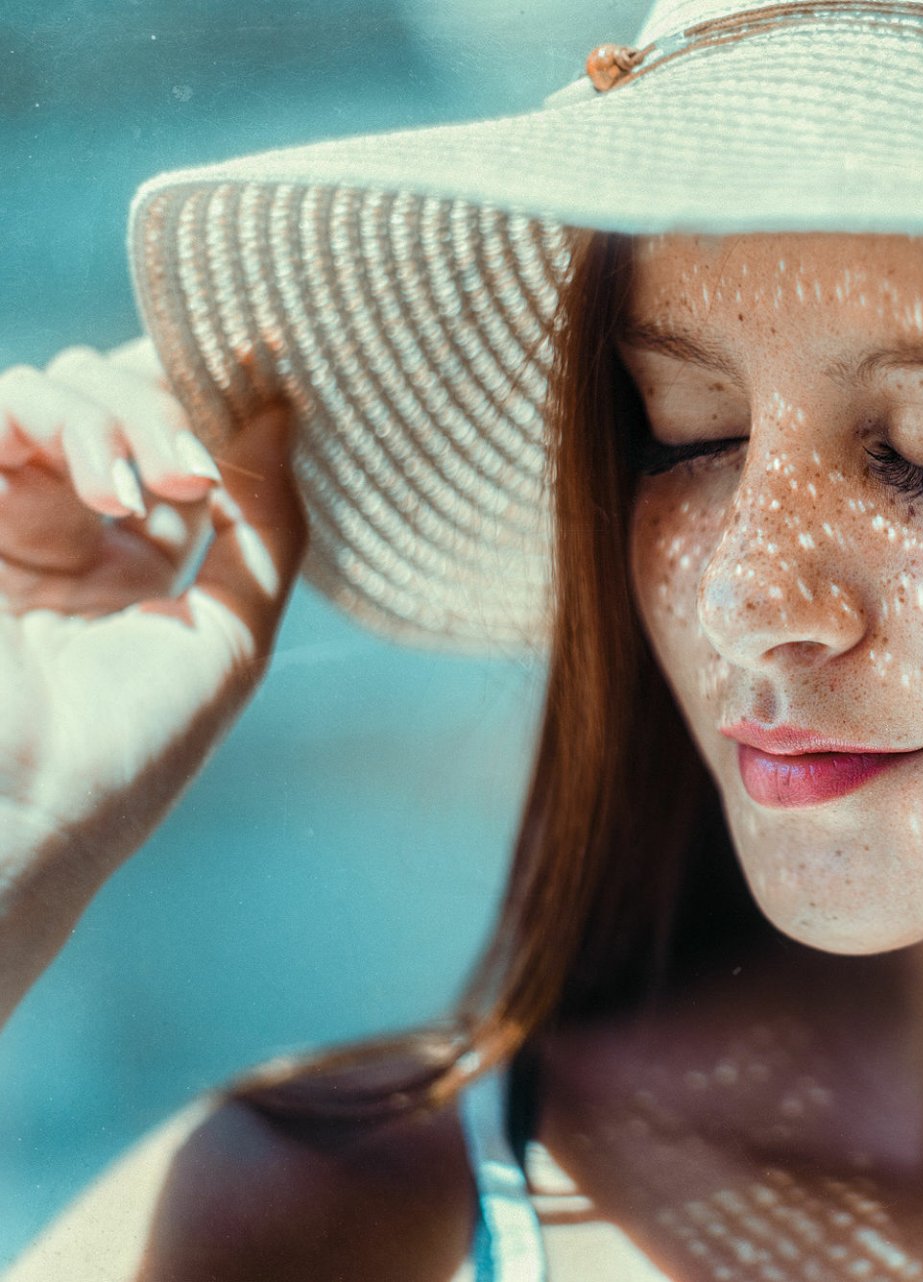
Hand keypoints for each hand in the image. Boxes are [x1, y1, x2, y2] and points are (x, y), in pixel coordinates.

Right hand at [0, 338, 304, 1014]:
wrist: (18, 817)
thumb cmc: (129, 751)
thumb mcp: (234, 637)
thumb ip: (265, 529)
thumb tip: (288, 413)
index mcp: (129, 568)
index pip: (175, 447)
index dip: (218, 401)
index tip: (274, 362)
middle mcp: (60, 532)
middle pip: (119, 400)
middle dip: (172, 409)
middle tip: (200, 474)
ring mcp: (0, 517)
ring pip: (59, 389)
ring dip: (127, 415)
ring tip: (164, 486)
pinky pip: (3, 404)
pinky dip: (72, 422)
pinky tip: (112, 492)